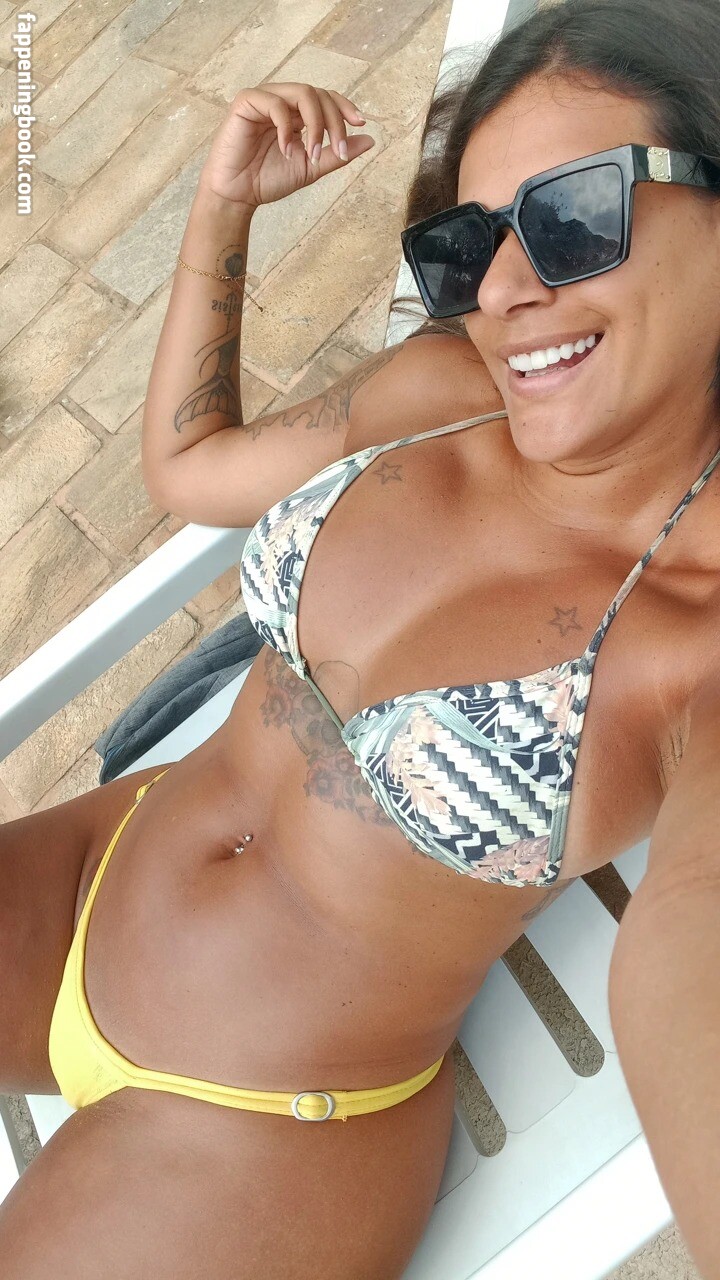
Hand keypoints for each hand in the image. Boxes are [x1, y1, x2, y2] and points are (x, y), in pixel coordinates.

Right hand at [198, 82, 375, 209]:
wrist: (237, 195)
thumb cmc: (268, 180)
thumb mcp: (311, 168)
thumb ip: (336, 154)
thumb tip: (370, 140)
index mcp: (296, 113)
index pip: (326, 98)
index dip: (345, 106)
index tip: (361, 124)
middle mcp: (282, 101)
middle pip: (319, 95)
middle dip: (334, 122)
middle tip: (338, 151)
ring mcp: (264, 98)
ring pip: (302, 93)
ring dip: (316, 124)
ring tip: (312, 154)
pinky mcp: (246, 102)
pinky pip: (275, 104)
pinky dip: (286, 128)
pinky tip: (286, 150)